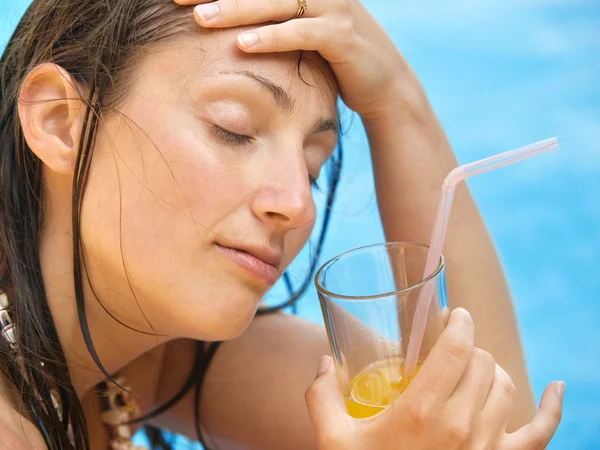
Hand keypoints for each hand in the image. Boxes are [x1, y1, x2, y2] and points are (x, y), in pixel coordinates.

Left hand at [173, 0, 413, 118]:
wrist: (386, 85)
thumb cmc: (337, 62)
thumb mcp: (305, 35)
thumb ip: (277, 22)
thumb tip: (236, 27)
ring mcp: (335, 7)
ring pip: (277, 3)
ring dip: (236, 9)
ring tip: (200, 18)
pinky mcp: (343, 35)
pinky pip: (301, 33)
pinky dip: (272, 38)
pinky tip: (243, 45)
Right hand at [305, 308, 563, 448]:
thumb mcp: (333, 441)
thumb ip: (322, 396)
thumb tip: (324, 361)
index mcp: (420, 411)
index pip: (455, 349)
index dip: (458, 322)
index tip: (453, 313)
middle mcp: (460, 426)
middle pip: (481, 363)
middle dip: (468, 346)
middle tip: (452, 345)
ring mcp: (487, 448)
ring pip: (507, 387)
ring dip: (492, 370)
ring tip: (475, 367)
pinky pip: (542, 433)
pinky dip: (553, 408)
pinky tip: (556, 388)